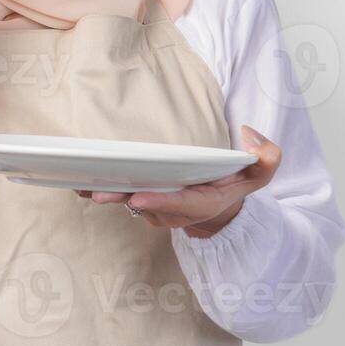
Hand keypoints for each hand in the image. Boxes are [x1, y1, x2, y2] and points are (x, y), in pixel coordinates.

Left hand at [74, 126, 282, 236]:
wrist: (221, 207)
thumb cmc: (237, 183)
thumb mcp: (262, 172)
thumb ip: (266, 157)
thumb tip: (249, 134)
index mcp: (204, 203)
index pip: (182, 204)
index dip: (161, 202)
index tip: (140, 197)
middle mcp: (177, 211)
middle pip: (147, 206)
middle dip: (122, 200)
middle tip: (98, 192)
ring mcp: (158, 211)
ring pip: (129, 204)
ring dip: (106, 196)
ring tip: (81, 185)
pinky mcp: (143, 204)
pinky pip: (120, 199)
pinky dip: (102, 192)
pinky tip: (78, 184)